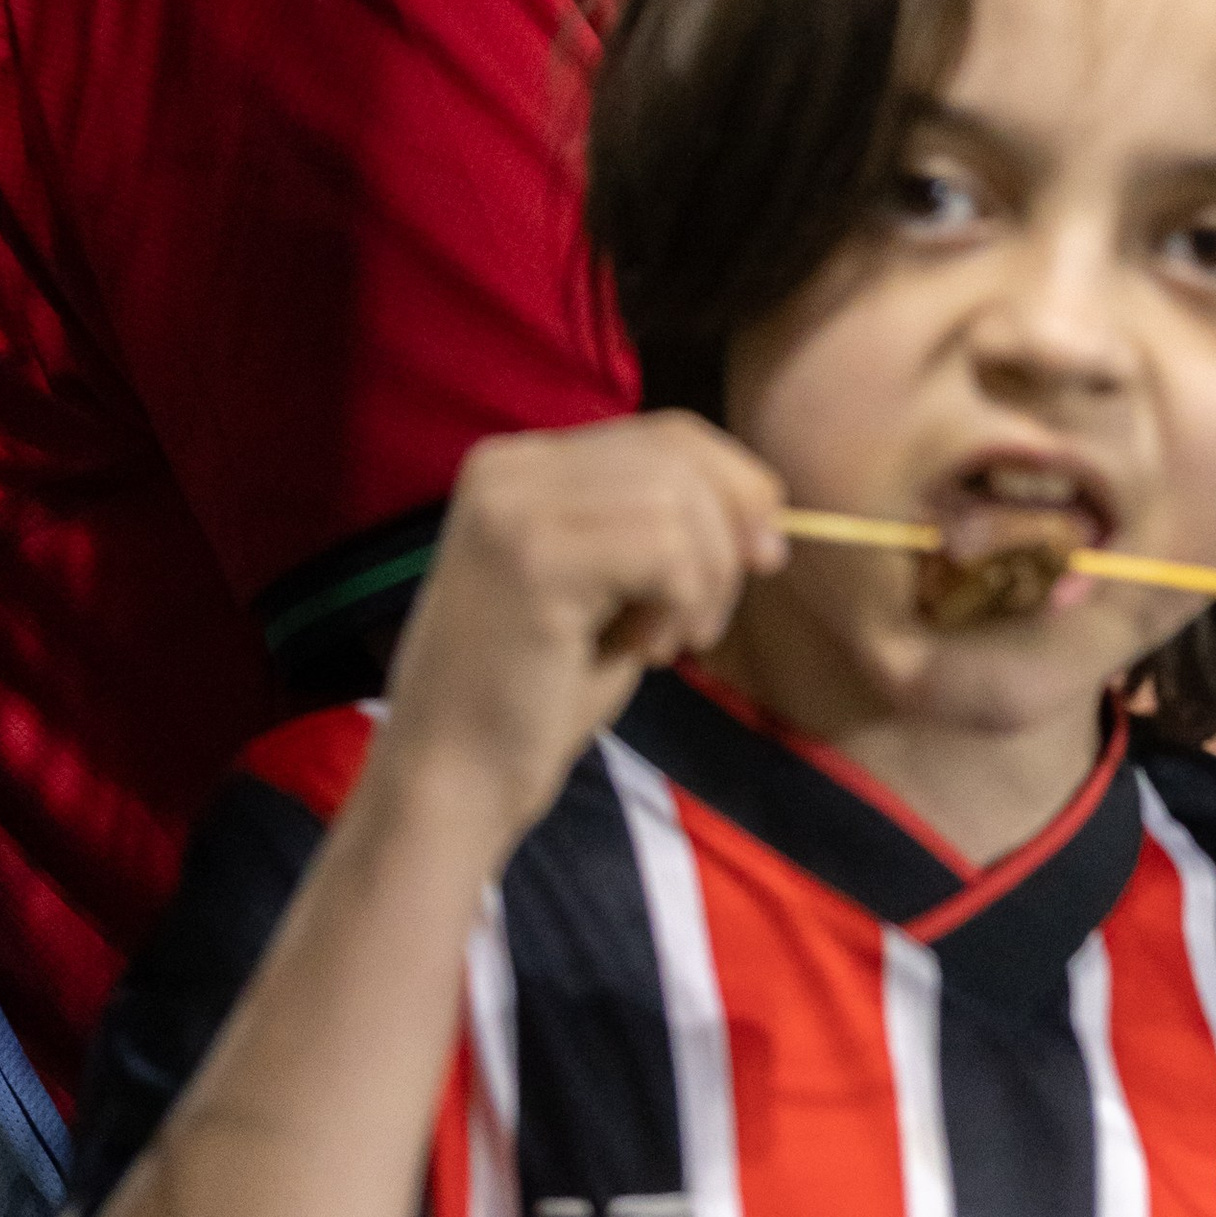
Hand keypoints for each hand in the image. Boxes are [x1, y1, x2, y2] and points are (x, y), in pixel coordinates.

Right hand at [376, 412, 786, 862]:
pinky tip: (642, 652)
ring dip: (703, 581)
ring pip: (679, 500)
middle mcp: (509, 467)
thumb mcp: (607, 588)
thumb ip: (660, 528)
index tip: (763, 553)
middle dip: (727, 537)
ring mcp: (514, 507)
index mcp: (520, 464)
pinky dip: (680, 603)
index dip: (735, 485)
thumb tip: (764, 501)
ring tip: (664, 644)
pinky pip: (664, 549)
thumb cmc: (532, 697)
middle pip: (678, 456)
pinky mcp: (532, 558)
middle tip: (708, 622)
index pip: (665, 434)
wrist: (451, 782)